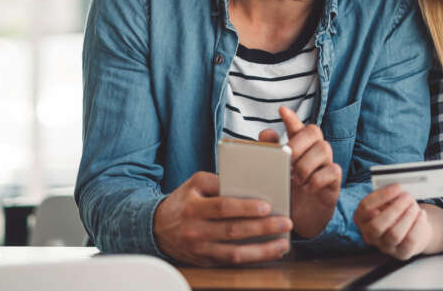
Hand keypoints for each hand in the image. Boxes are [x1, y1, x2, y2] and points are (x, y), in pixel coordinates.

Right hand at [153, 171, 292, 265]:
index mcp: (194, 208)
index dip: (246, 208)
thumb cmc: (183, 202)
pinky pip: (232, 261)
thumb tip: (246, 184)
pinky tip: (269, 252)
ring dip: (262, 249)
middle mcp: (197, 230)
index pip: (223, 207)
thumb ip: (218, 181)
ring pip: (235, 253)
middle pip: (233, 230)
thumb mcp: (195, 184)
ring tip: (283, 243)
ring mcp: (201, 249)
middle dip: (263, 228)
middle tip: (285, 222)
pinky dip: (252, 258)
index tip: (267, 206)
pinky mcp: (206, 261)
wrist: (157, 228)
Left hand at [257, 106, 340, 238]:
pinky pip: (332, 170)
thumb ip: (271, 153)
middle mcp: (315, 153)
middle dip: (299, 142)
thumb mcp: (275, 174)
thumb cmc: (288, 193)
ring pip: (324, 148)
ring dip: (306, 164)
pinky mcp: (334, 182)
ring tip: (296, 180)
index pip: (297, 127)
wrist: (299, 221)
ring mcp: (326, 165)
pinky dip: (317, 179)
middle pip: (314, 131)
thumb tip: (266, 133)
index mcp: (299, 148)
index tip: (281, 111)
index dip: (291, 118)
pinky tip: (307, 188)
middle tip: (288, 160)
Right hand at [354, 184, 430, 259]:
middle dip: (395, 208)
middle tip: (407, 196)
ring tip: (414, 206)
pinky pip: (410, 241)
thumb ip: (390, 195)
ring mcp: (384, 246)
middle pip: (377, 225)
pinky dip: (418, 225)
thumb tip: (398, 189)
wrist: (412, 229)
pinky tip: (421, 215)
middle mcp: (370, 235)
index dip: (381, 195)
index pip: (365, 207)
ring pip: (394, 234)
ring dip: (407, 216)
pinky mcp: (400, 253)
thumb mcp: (389, 201)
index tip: (397, 186)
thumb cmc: (397, 211)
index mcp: (362, 218)